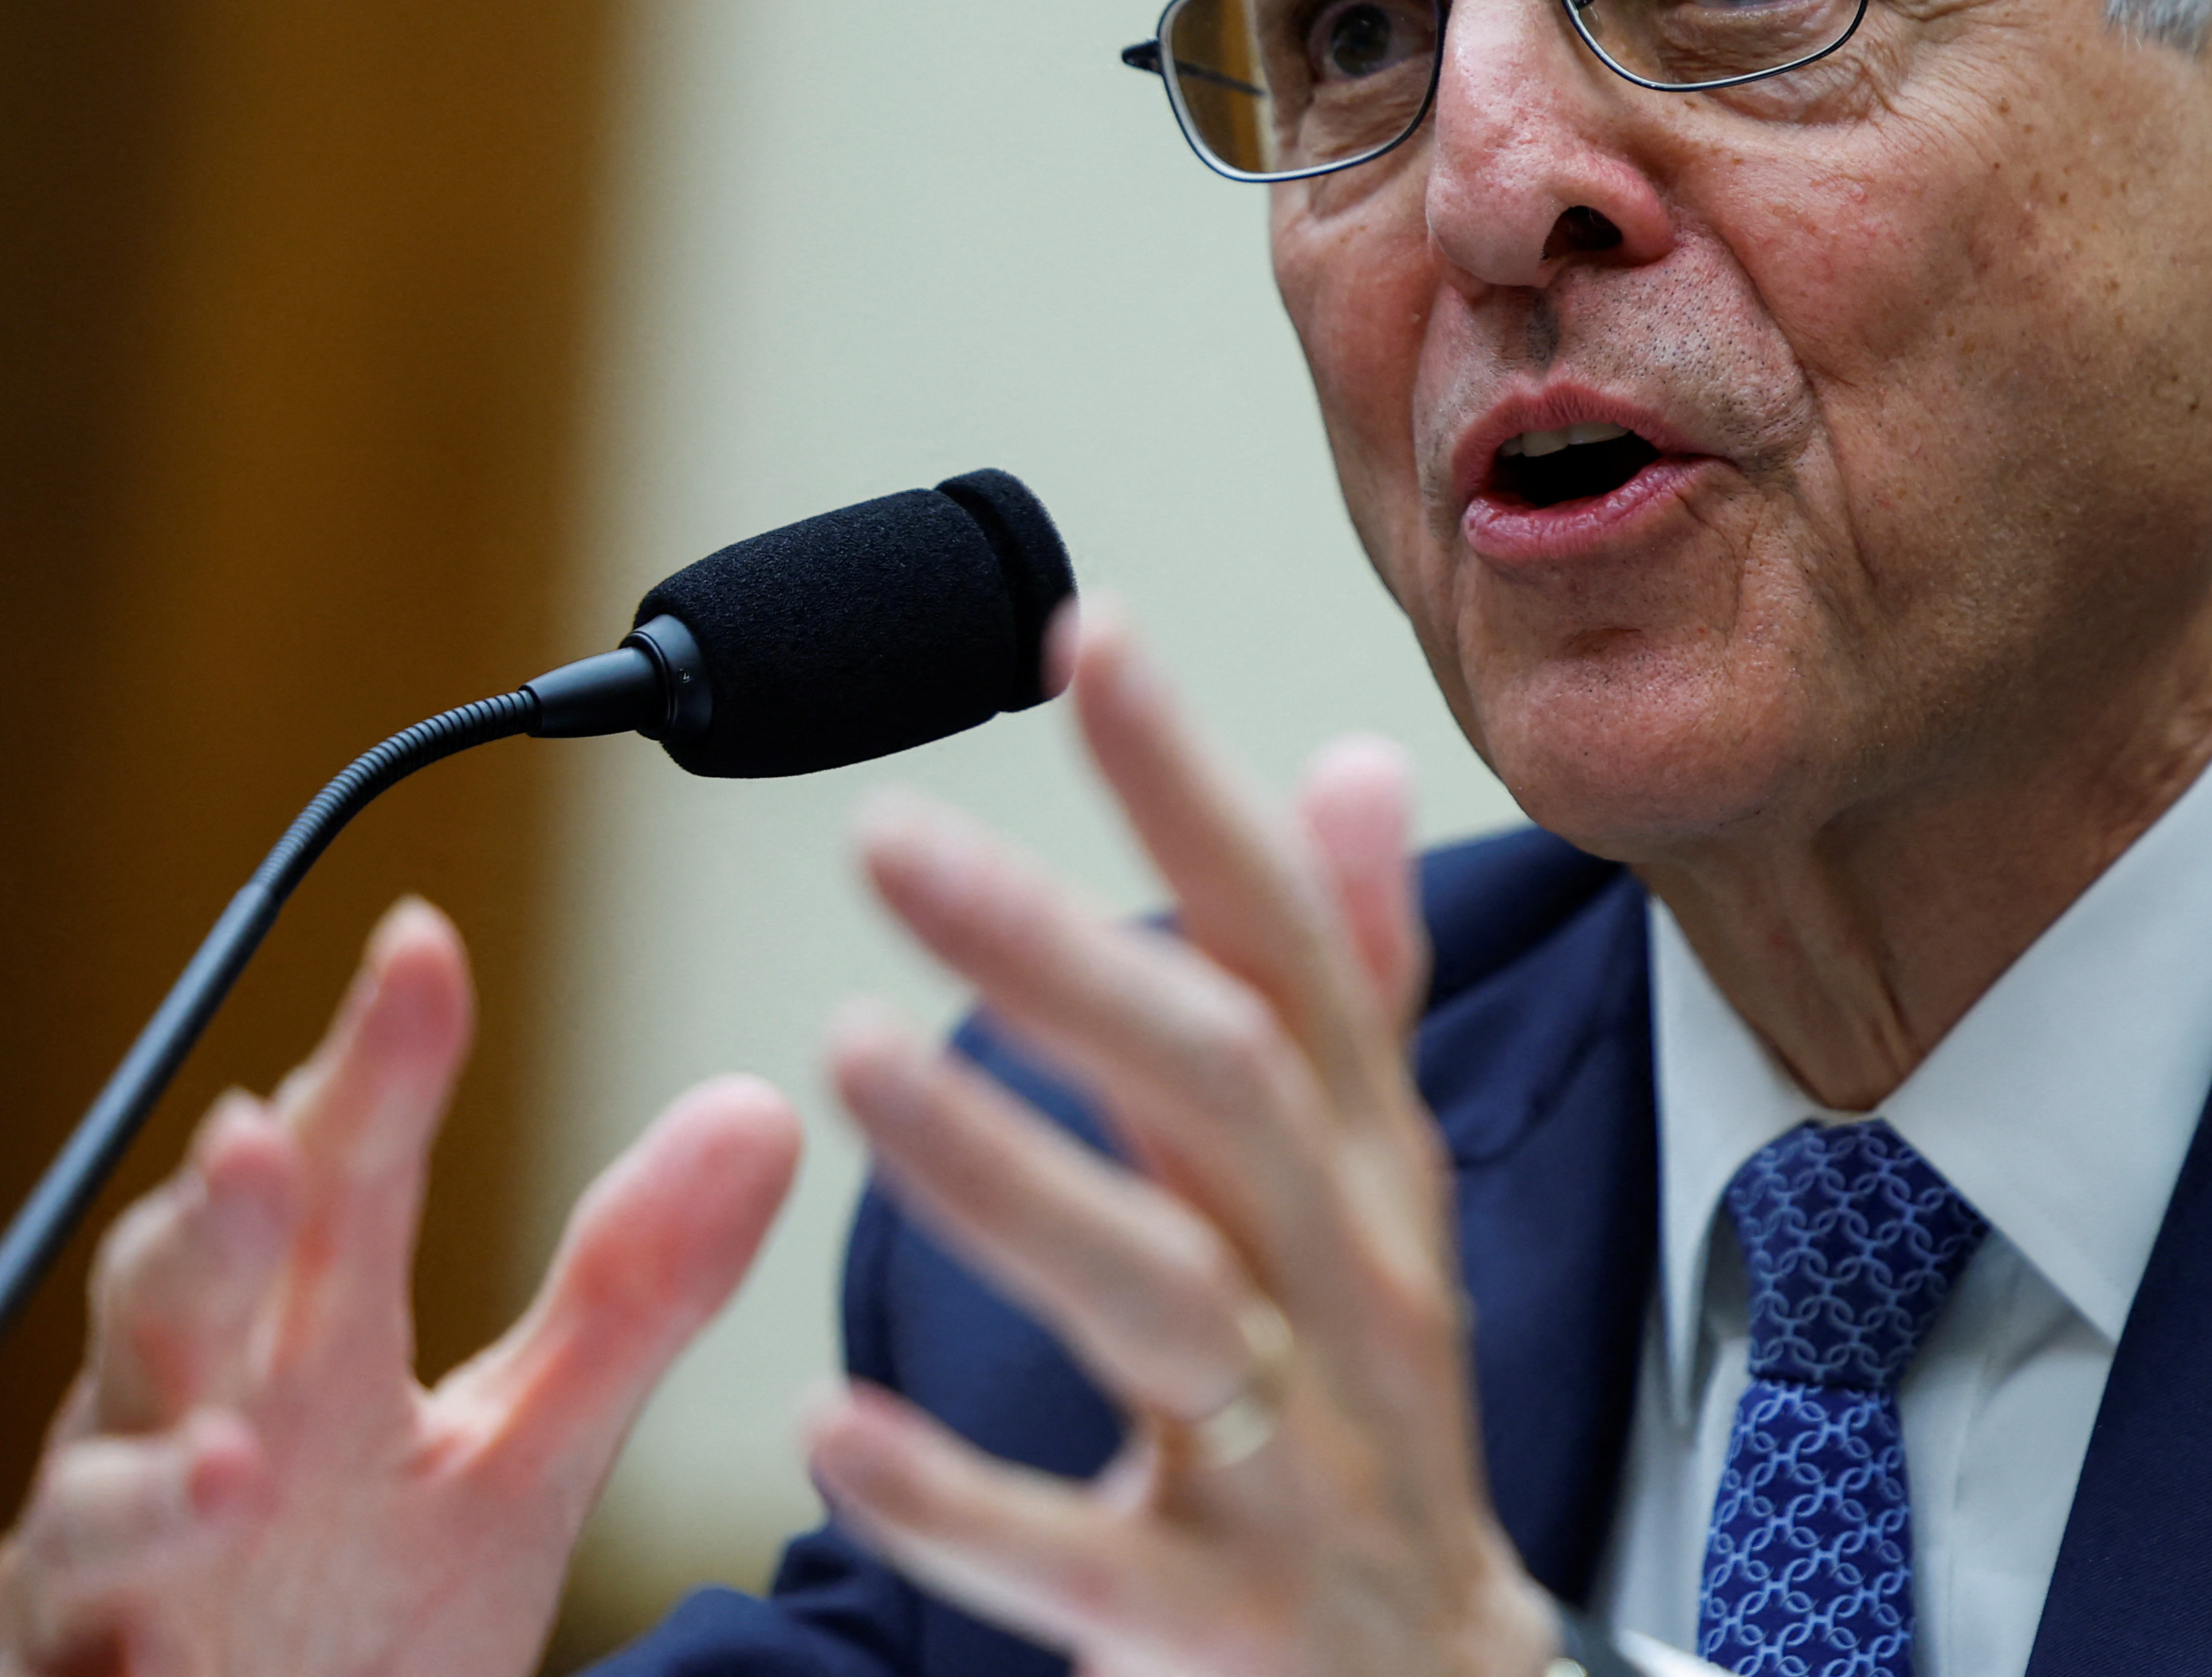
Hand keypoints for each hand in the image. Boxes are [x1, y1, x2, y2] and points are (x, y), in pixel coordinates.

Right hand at [0, 899, 801, 1676]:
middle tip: (264, 1132)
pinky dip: (116, 1605)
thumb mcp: (525, 1454)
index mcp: (300, 1344)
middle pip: (184, 1292)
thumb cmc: (366, 1601)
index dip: (375, 1064)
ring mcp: (111, 1557)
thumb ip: (630, 1296)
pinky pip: (69, 1640)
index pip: (340, 1175)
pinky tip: (179, 1577)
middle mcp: (183, 1420)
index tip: (422, 944)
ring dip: (159, 1458)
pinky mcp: (74, 1672)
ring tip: (239, 1440)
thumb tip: (763, 1109)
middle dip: (223, 1218)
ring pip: (99, 1481)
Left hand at [806, 600, 1564, 1676]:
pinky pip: (1087, 1563)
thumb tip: (1346, 763)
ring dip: (1001, 1172)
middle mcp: (1350, 1292)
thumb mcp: (1384, 1192)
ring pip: (1158, 1296)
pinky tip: (827, 1429)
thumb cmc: (1377, 1414)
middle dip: (1063, 954)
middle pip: (1222, 1093)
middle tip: (886, 835)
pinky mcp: (1229, 1625)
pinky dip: (962, 1501)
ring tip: (841, 1055)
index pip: (1289, 950)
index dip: (1193, 792)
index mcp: (1369, 1178)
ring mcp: (1301, 1462)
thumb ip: (1353, 987)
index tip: (1085, 634)